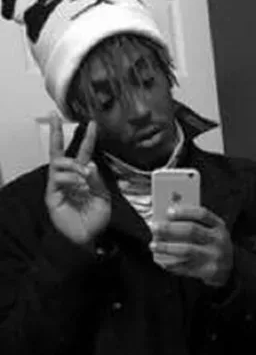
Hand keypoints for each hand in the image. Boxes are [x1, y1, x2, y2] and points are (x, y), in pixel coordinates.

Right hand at [45, 112, 110, 245]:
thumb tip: (90, 164)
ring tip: (84, 175)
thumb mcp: (104, 197)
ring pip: (60, 163)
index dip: (87, 138)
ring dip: (74, 165)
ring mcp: (59, 184)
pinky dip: (69, 178)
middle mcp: (71, 177)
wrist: (88, 238)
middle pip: (60, 151)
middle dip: (56, 133)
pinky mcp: (52, 194)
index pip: (85, 153)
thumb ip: (97, 181)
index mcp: (85, 176)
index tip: (92, 123)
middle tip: (54, 117)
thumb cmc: (96, 219)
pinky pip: (57, 178)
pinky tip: (77, 184)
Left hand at [149, 205, 232, 286]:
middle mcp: (218, 239)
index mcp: (219, 225)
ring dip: (167, 247)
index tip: (168, 211)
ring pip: (187, 250)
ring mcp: (214, 256)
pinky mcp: (208, 271)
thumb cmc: (213, 242)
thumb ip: (194, 220)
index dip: (184, 211)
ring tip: (153, 245)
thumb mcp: (211, 229)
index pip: (202, 214)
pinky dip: (171, 264)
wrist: (229, 267)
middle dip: (170, 228)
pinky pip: (186, 267)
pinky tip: (162, 261)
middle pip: (192, 231)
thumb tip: (169, 212)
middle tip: (154, 227)